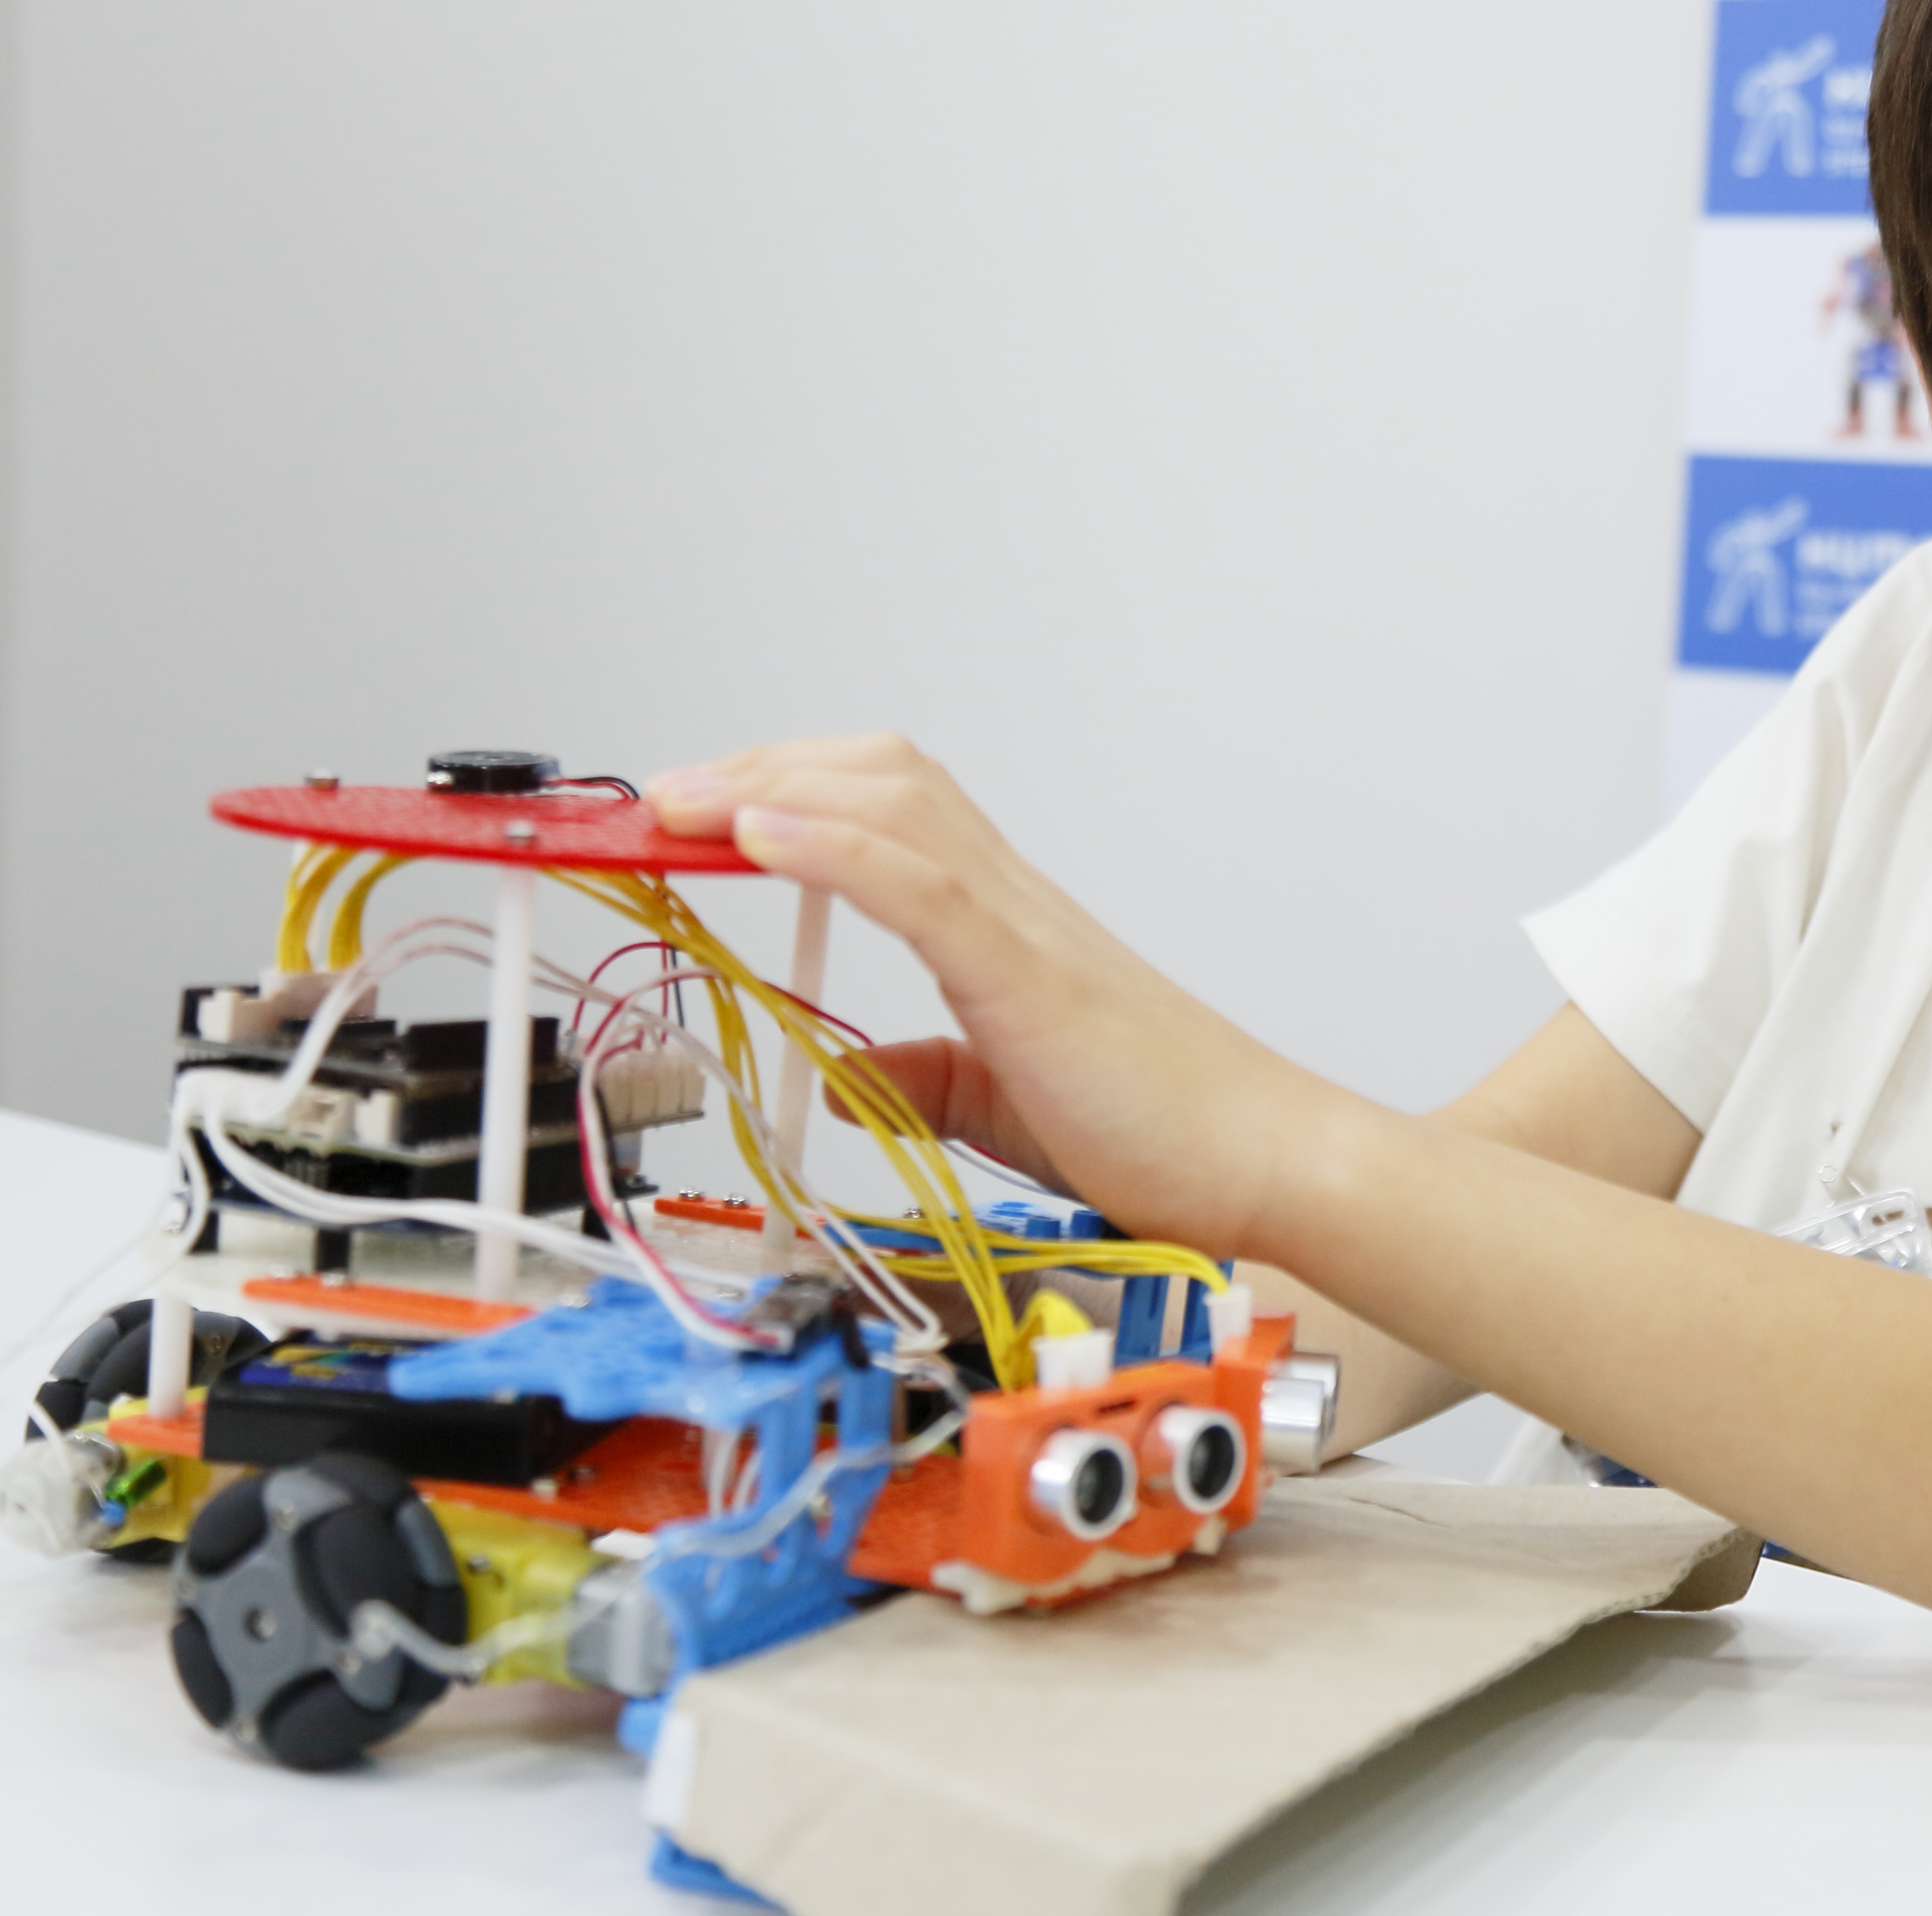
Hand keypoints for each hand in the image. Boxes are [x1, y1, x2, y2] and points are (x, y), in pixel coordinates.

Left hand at [649, 736, 1322, 1257]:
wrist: (1269, 1164)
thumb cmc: (1167, 1136)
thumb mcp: (1009, 1106)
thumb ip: (931, 1078)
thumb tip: (850, 1072)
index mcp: (1008, 927)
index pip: (889, 810)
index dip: (788, 790)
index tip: (699, 816)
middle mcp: (1015, 902)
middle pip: (880, 774)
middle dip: (759, 767)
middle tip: (663, 799)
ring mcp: (1025, 928)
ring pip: (892, 802)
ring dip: (770, 788)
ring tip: (681, 804)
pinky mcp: (1029, 975)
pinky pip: (919, 881)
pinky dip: (829, 844)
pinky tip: (759, 834)